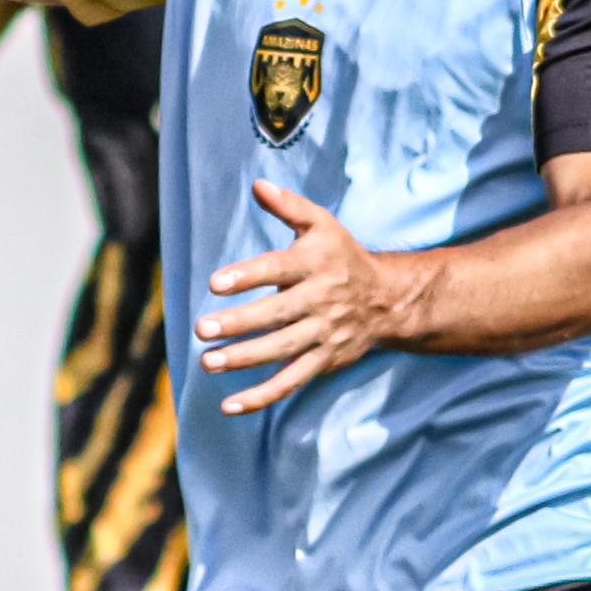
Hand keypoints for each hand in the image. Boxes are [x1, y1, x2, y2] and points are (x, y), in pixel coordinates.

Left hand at [197, 182, 422, 414]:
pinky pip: (291, 382)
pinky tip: (229, 405)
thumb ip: (289, 207)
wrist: (389, 300)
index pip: (278, 270)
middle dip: (239, 323)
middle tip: (201, 329)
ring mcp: (322, 334)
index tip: (215, 283)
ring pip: (281, 351)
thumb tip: (257, 185)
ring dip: (244, 360)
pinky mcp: (323, 361)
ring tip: (208, 362)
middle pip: (276, 315)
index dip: (247, 276)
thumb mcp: (322, 225)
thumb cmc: (343, 256)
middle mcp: (320, 301)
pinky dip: (261, 397)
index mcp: (315, 265)